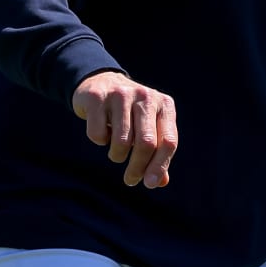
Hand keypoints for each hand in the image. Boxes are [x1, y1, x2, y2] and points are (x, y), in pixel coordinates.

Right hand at [71, 71, 178, 187]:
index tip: (150, 184)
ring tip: (116, 152)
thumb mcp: (148, 127)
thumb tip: (160, 182)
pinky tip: (102, 131)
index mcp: (164, 104)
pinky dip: (99, 140)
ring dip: (117, 156)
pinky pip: (98, 134)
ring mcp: (121, 94)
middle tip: (130, 180)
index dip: (160, 166)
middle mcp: (145, 96)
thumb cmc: (130, 113)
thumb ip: (157, 153)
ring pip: (121, 142)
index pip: (168, 141)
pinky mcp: (97, 97)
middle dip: (137, 168)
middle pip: (146, 144)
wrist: (100, 82)